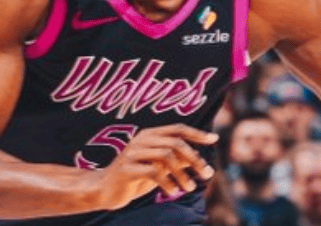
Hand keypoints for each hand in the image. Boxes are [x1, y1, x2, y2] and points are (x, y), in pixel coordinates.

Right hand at [87, 124, 218, 210]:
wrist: (106, 190)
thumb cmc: (136, 177)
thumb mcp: (160, 167)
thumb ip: (177, 161)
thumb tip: (199, 159)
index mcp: (150, 135)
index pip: (178, 128)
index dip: (196, 133)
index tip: (214, 139)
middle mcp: (141, 139)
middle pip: (175, 143)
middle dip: (194, 158)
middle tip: (207, 174)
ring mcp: (132, 153)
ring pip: (166, 157)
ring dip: (182, 174)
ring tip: (190, 188)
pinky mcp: (127, 168)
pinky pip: (153, 172)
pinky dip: (167, 182)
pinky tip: (173, 191)